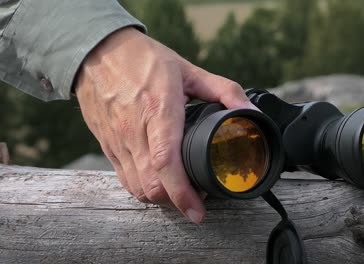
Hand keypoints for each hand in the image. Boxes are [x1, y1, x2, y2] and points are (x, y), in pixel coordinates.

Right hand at [75, 27, 256, 222]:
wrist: (98, 52)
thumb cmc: (143, 59)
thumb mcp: (188, 70)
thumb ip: (224, 90)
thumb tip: (251, 111)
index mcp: (158, 110)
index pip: (166, 162)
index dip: (182, 193)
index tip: (198, 211)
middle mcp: (134, 130)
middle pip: (151, 185)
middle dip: (176, 200)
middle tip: (197, 198)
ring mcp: (117, 141)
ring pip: (137, 188)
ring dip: (160, 198)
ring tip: (179, 191)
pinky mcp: (107, 145)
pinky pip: (124, 179)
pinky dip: (143, 188)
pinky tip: (157, 181)